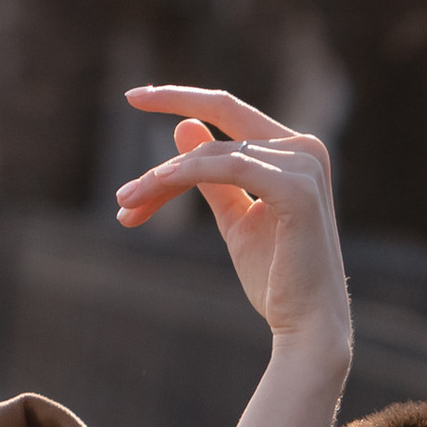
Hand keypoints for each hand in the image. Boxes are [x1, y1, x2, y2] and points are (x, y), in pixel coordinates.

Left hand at [115, 87, 350, 426]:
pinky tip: (154, 189)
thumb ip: (212, 177)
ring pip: (213, 155)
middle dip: (162, 167)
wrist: (306, 329)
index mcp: (295, 151)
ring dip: (162, 181)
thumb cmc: (277, 281)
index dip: (181, 97)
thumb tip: (184, 127)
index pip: (230, 110)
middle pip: (214, 136)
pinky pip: (228, 167)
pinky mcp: (297, 188)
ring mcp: (304, 164)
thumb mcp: (236, 219)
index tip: (133, 97)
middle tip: (120, 198)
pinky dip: (185, 175)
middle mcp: (305, 148)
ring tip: (127, 207)